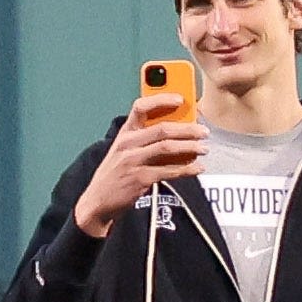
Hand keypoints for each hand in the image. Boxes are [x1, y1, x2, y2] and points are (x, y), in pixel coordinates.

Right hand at [72, 102, 207, 238]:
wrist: (97, 202)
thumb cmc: (115, 175)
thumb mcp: (124, 152)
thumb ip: (146, 140)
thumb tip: (180, 131)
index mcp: (124, 134)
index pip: (140, 108)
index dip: (161, 100)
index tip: (180, 99)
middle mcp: (127, 144)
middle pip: (162, 129)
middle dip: (188, 129)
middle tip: (204, 132)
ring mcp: (132, 161)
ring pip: (167, 148)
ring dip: (191, 147)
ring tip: (204, 149)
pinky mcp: (139, 179)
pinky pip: (169, 171)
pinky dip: (187, 169)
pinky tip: (197, 168)